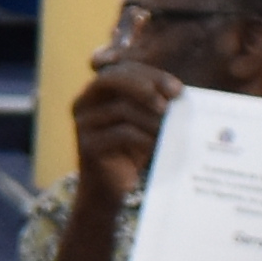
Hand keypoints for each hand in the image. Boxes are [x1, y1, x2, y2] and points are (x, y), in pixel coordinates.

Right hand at [69, 59, 177, 197]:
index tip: (178, 90)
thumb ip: (152, 103)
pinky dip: (144, 137)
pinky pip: (121, 134)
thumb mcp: (141, 122)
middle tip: (168, 103)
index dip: (151, 75)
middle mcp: (83, 104)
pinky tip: (157, 144)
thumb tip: (179, 93)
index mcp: (95, 92)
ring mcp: (82, 125)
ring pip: (121, 109)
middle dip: (144, 86)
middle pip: (111, 79)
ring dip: (151, 118)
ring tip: (169, 128)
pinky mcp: (88, 146)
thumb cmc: (128, 152)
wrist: (107, 189)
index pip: (122, 70)